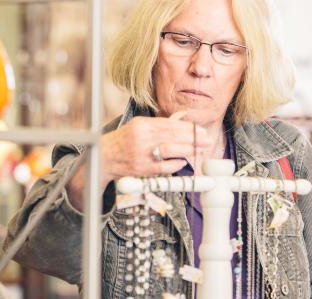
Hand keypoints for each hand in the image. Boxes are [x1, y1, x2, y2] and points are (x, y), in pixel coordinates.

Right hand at [100, 113, 219, 182]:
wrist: (104, 157)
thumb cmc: (124, 140)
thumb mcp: (140, 126)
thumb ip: (161, 122)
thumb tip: (182, 116)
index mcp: (142, 125)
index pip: (170, 125)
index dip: (188, 128)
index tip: (200, 130)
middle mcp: (141, 138)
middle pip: (172, 136)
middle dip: (192, 139)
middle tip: (206, 140)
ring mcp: (141, 154)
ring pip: (170, 150)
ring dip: (187, 150)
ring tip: (199, 150)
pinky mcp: (142, 169)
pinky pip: (163, 166)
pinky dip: (175, 164)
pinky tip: (182, 161)